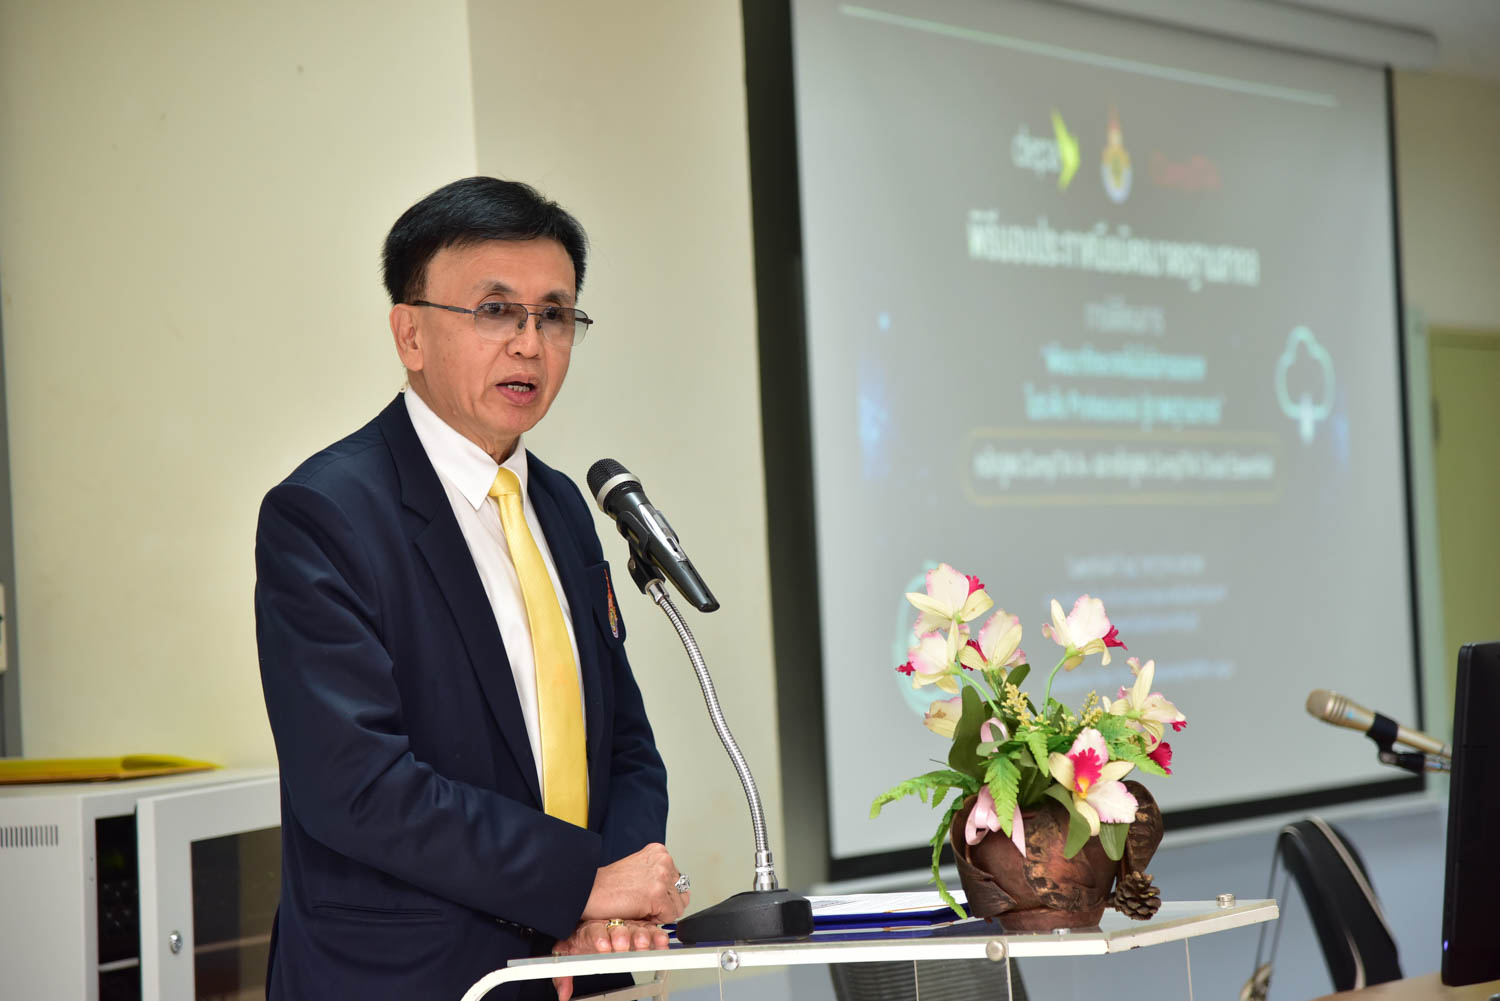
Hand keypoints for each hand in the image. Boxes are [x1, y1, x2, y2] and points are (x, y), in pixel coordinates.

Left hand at [551, 919, 668, 1000]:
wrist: (587, 932)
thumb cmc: (580, 942)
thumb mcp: (567, 955)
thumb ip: (563, 975)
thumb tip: (564, 993)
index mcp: (590, 931)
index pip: (595, 932)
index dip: (599, 939)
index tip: (603, 947)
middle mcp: (610, 928)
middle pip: (617, 930)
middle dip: (621, 937)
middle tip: (623, 945)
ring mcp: (626, 928)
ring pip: (635, 930)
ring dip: (641, 937)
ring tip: (644, 944)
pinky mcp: (640, 931)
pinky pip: (651, 932)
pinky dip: (657, 937)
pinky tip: (661, 942)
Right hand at [580, 843, 688, 922]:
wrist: (589, 892)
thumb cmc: (609, 885)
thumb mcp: (639, 871)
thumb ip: (659, 876)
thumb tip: (681, 893)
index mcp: (659, 852)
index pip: (678, 880)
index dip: (663, 894)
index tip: (646, 893)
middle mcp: (663, 860)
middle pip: (681, 893)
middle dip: (664, 903)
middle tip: (642, 901)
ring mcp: (661, 876)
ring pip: (677, 906)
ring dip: (660, 912)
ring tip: (639, 905)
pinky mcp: (657, 895)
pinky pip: (669, 916)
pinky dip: (655, 919)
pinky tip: (639, 910)